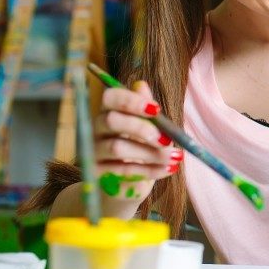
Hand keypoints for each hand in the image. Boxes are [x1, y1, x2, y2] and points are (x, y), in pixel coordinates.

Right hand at [93, 80, 182, 199]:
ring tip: (175, 157)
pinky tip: (168, 169)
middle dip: (142, 129)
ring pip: (117, 148)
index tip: (156, 110)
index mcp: (108, 111)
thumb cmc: (140, 148)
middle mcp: (95, 129)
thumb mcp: (148, 128)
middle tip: (167, 140)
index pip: (110, 98)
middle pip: (112, 121)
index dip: (132, 101)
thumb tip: (141, 85)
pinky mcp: (96, 173)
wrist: (128, 183)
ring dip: (151, 153)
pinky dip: (150, 170)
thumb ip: (146, 110)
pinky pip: (123, 170)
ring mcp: (93, 151)